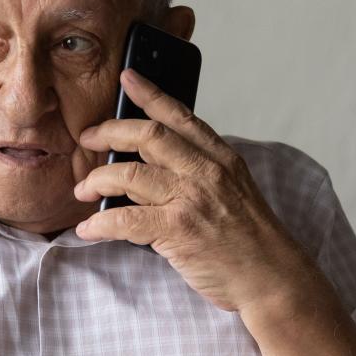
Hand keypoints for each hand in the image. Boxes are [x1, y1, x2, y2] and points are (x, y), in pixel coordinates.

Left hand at [73, 68, 319, 314]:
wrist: (272, 277)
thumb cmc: (249, 241)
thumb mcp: (234, 191)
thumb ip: (201, 172)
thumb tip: (155, 164)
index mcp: (220, 158)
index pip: (180, 115)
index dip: (149, 93)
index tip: (126, 78)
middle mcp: (206, 170)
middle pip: (146, 135)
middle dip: (108, 132)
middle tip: (87, 139)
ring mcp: (192, 198)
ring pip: (128, 173)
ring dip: (96, 180)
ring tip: (82, 190)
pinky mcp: (178, 229)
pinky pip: (124, 219)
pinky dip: (99, 224)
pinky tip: (87, 229)